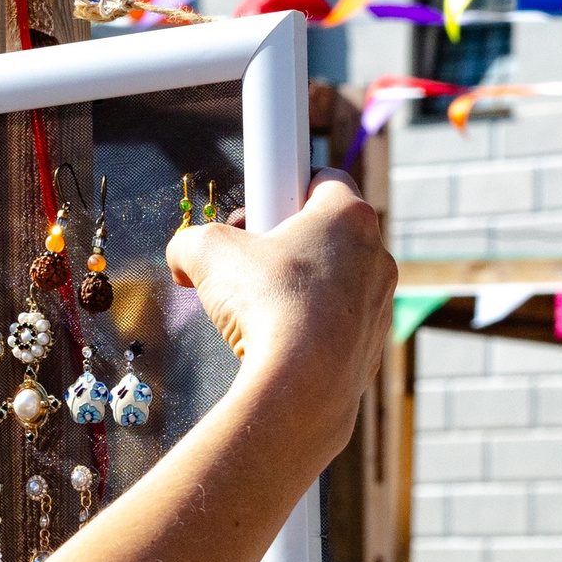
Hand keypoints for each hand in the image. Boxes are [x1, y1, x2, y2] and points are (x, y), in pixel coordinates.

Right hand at [165, 175, 395, 467]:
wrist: (300, 381)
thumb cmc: (266, 304)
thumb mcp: (207, 252)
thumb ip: (190, 241)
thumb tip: (182, 254)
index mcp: (347, 215)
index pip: (323, 179)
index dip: (285, 189)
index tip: (259, 211)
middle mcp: (375, 253)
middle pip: (327, 234)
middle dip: (285, 243)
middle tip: (247, 263)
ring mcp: (379, 301)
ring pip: (335, 281)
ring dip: (299, 288)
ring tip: (258, 310)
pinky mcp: (373, 344)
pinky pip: (337, 325)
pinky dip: (310, 329)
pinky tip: (277, 343)